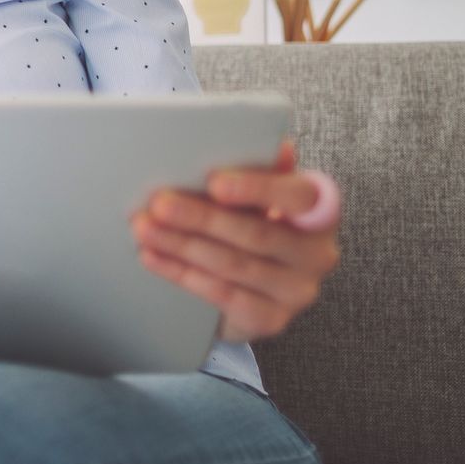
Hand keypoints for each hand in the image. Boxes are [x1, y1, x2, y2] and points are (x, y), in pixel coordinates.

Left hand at [129, 138, 341, 342]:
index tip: (214, 182)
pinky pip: (224, 296)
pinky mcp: (273, 319)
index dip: (258, 188)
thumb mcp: (254, 193)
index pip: (298, 195)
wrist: (247, 286)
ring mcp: (298, 290)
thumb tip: (278, 144)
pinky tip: (153, 258)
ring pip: (235, 265)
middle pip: (257, 232)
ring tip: (144, 229)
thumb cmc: (249, 222)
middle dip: (201, 217)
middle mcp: (318, 252)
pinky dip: (183, 275)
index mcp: (320, 210)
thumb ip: (260, 168)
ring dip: (183, 245)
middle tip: (159, 203)